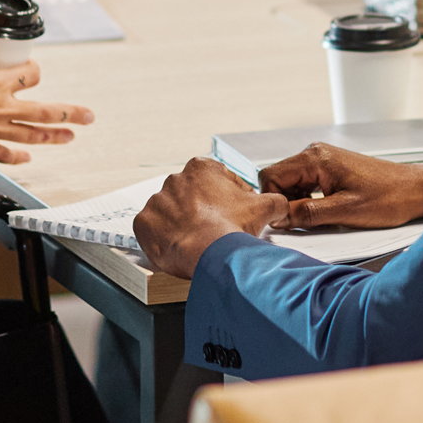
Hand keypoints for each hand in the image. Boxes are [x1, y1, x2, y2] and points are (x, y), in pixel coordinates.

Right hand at [0, 55, 91, 163]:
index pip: (31, 74)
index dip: (34, 71)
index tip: (32, 71)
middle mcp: (4, 107)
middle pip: (46, 111)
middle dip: (70, 113)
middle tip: (88, 116)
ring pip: (33, 134)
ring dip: (53, 136)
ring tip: (70, 137)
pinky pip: (6, 154)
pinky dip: (18, 158)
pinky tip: (27, 159)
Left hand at [134, 157, 287, 277]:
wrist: (209, 253)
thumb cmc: (231, 228)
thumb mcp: (264, 208)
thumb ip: (275, 200)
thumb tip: (279, 204)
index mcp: (202, 168)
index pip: (217, 181)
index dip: (229, 199)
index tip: (232, 214)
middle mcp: (175, 180)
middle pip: (191, 196)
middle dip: (203, 211)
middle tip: (215, 229)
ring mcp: (157, 201)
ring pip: (171, 212)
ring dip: (182, 224)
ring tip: (197, 240)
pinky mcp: (144, 223)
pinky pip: (153, 230)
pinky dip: (163, 238)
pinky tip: (179, 246)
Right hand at [261, 143, 422, 230]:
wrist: (416, 190)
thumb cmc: (389, 197)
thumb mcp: (344, 211)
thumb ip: (307, 214)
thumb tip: (278, 217)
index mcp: (315, 158)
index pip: (270, 176)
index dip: (272, 201)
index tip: (281, 221)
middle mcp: (316, 154)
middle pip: (279, 180)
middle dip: (284, 204)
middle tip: (299, 223)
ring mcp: (323, 161)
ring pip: (292, 184)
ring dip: (297, 204)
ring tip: (317, 219)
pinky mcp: (331, 170)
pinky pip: (307, 185)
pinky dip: (308, 201)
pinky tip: (323, 213)